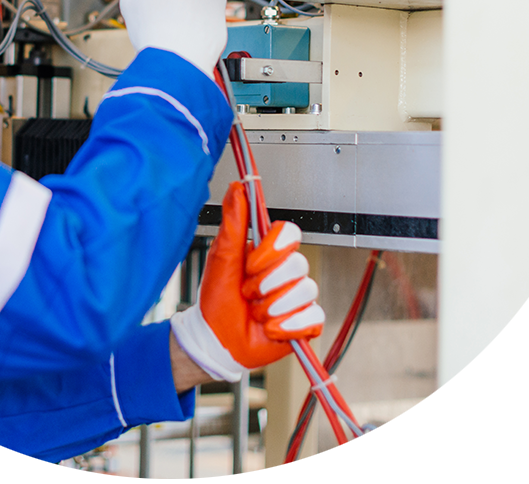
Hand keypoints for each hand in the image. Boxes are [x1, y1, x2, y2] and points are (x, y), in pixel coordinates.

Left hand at [170, 181, 324, 381]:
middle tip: (248, 292)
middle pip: (299, 264)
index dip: (274, 250)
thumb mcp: (222, 255)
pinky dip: (286, 326)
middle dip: (267, 283)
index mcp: (269, 252)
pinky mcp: (306, 323)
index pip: (291, 233)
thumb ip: (233, 220)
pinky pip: (313, 317)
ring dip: (272, 306)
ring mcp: (298, 297)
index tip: (251, 263)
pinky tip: (270, 329)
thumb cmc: (217, 299)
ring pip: (305, 291)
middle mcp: (287, 272)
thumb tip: (237, 187)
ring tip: (256, 312)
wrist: (216, 340)